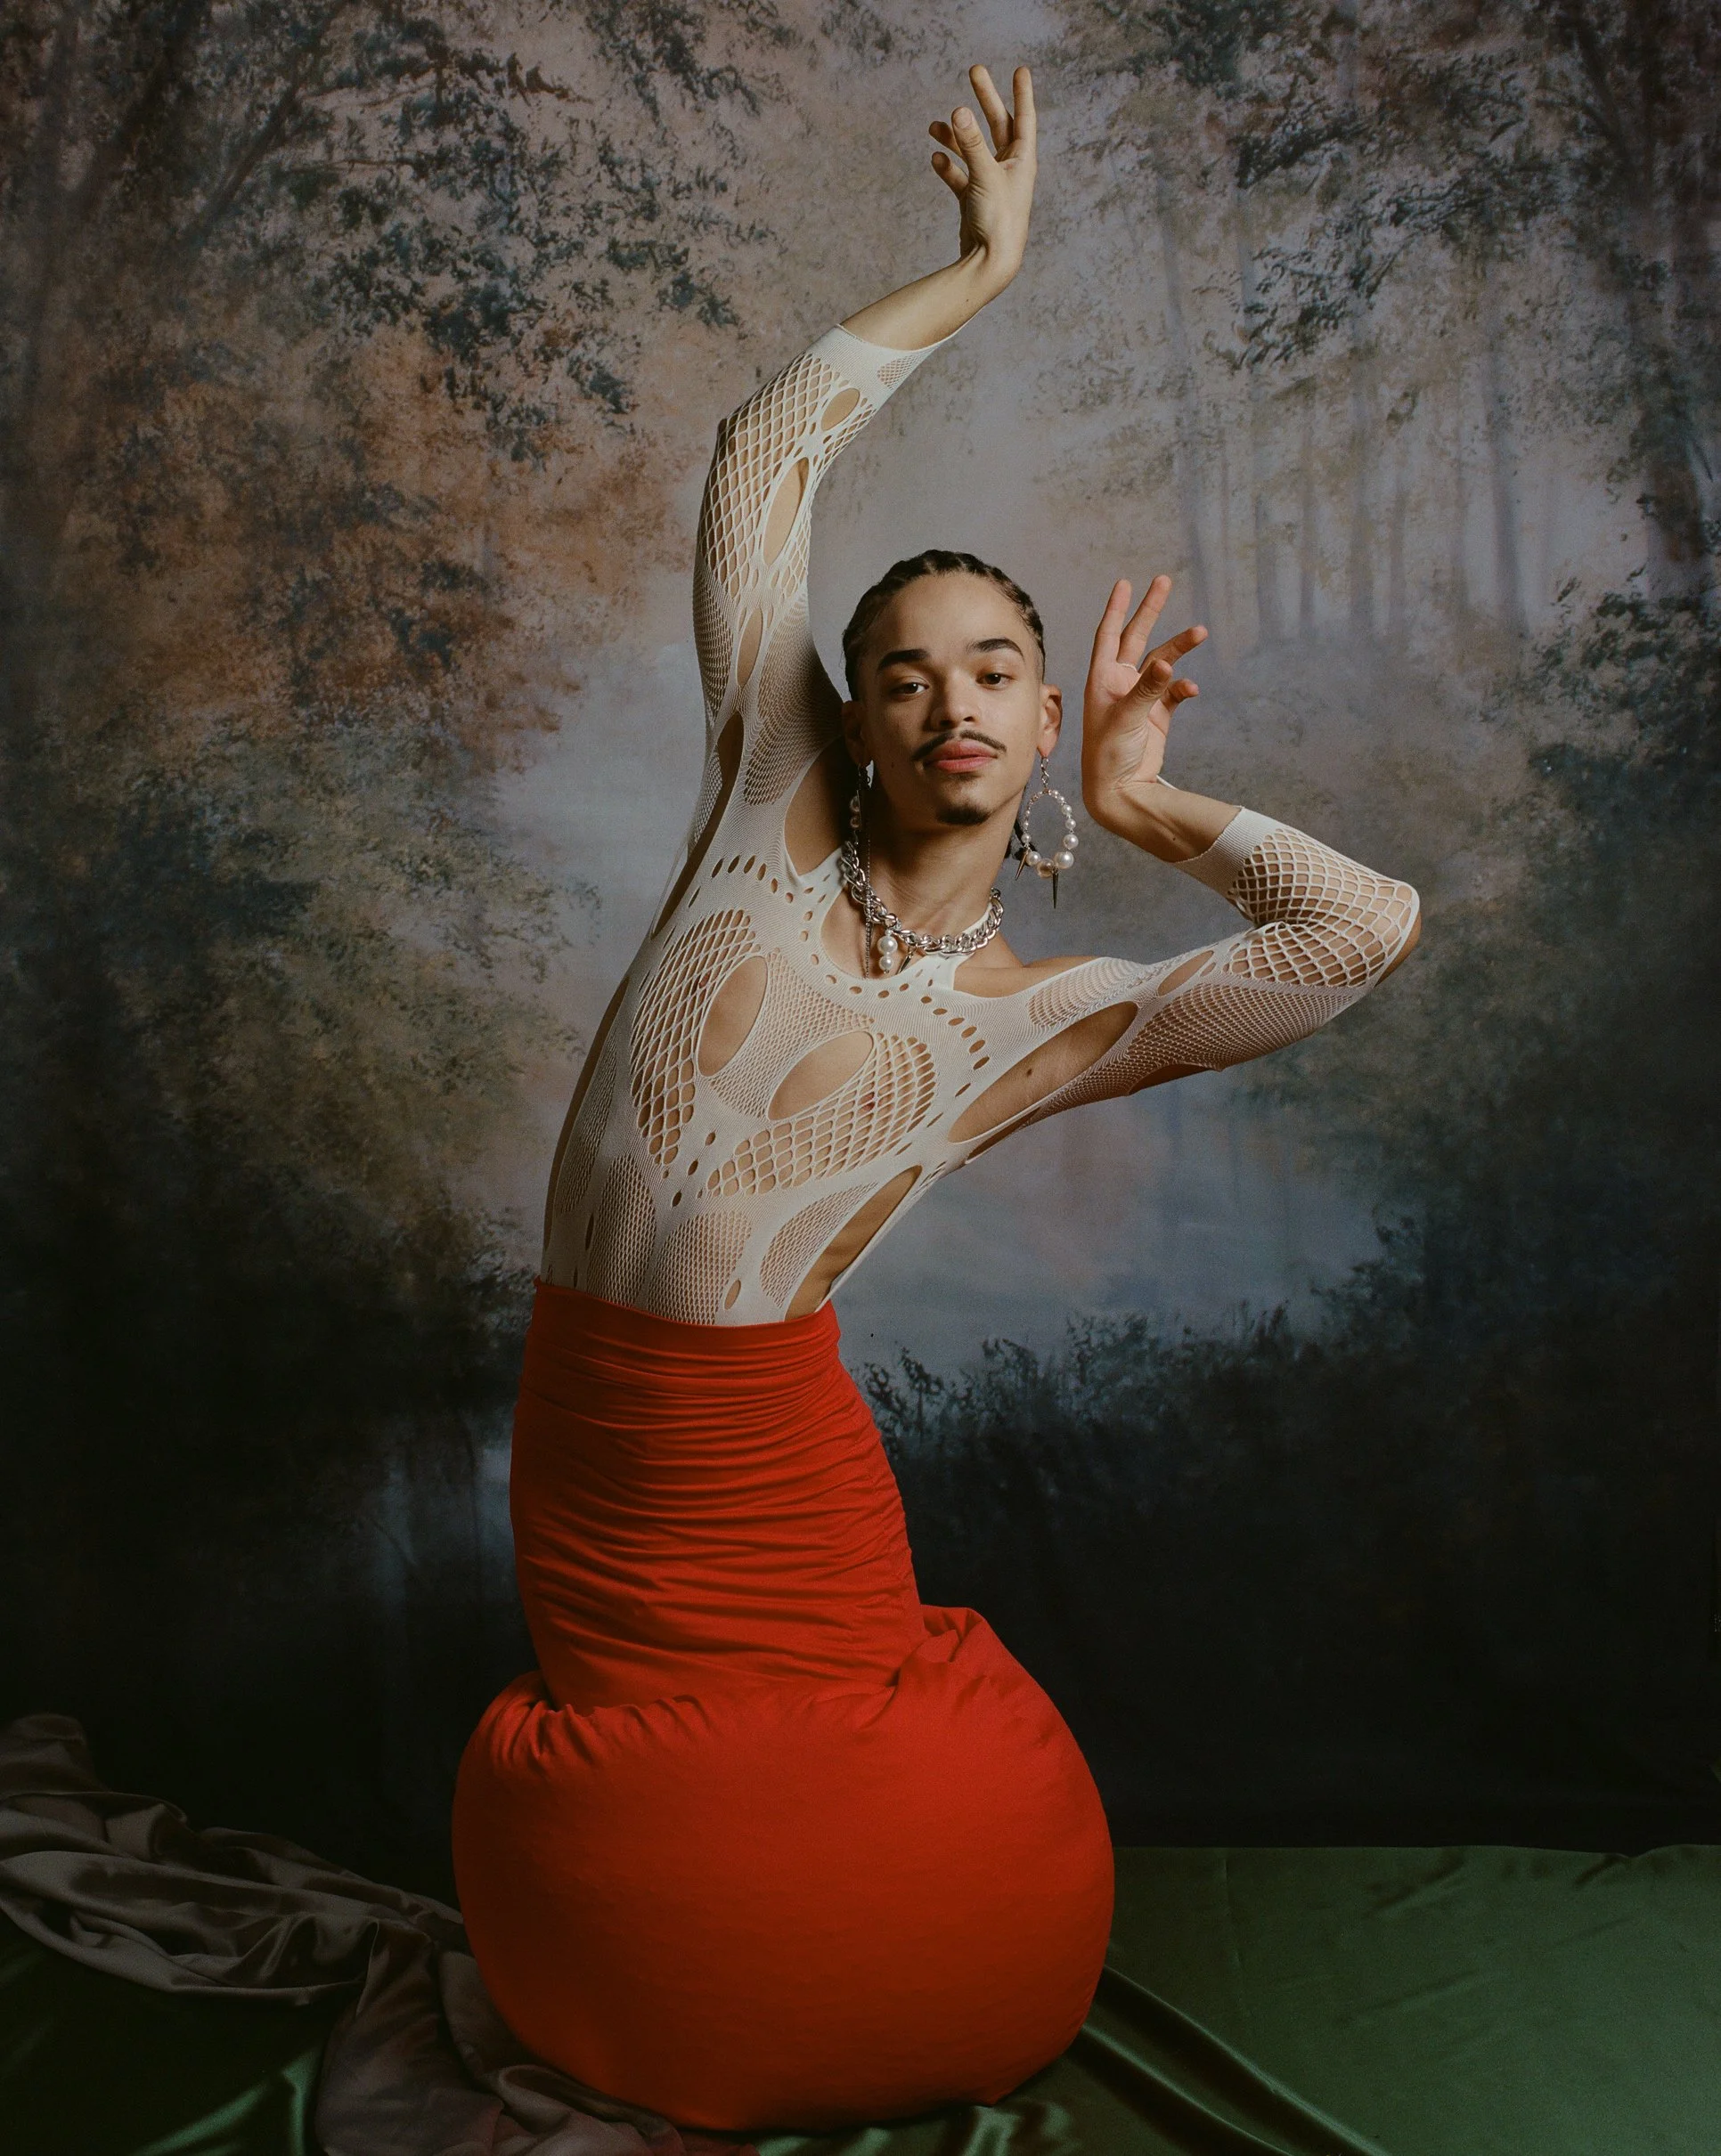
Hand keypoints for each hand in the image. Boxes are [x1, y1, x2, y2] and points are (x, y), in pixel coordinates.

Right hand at [928, 65, 1036, 287]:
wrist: (990, 264)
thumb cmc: (998, 221)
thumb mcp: (985, 176)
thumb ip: (971, 143)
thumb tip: (959, 111)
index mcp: (1023, 160)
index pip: (1024, 117)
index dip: (1022, 93)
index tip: (1020, 70)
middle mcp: (1010, 169)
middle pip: (997, 125)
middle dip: (985, 99)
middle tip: (974, 71)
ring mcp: (991, 184)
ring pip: (973, 151)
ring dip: (955, 138)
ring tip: (933, 126)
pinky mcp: (975, 201)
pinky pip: (960, 177)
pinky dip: (948, 168)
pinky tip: (936, 161)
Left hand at [1081, 576, 1207, 835]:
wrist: (1120, 792)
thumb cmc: (1109, 756)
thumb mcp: (1125, 719)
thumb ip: (1147, 690)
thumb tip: (1166, 662)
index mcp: (1101, 680)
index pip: (1109, 635)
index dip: (1117, 608)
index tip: (1125, 582)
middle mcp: (1119, 684)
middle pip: (1136, 637)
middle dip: (1150, 610)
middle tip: (1164, 580)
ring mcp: (1140, 698)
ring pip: (1163, 662)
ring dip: (1180, 648)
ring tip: (1201, 632)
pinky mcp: (1158, 716)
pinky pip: (1175, 692)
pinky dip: (1185, 687)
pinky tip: (1192, 689)